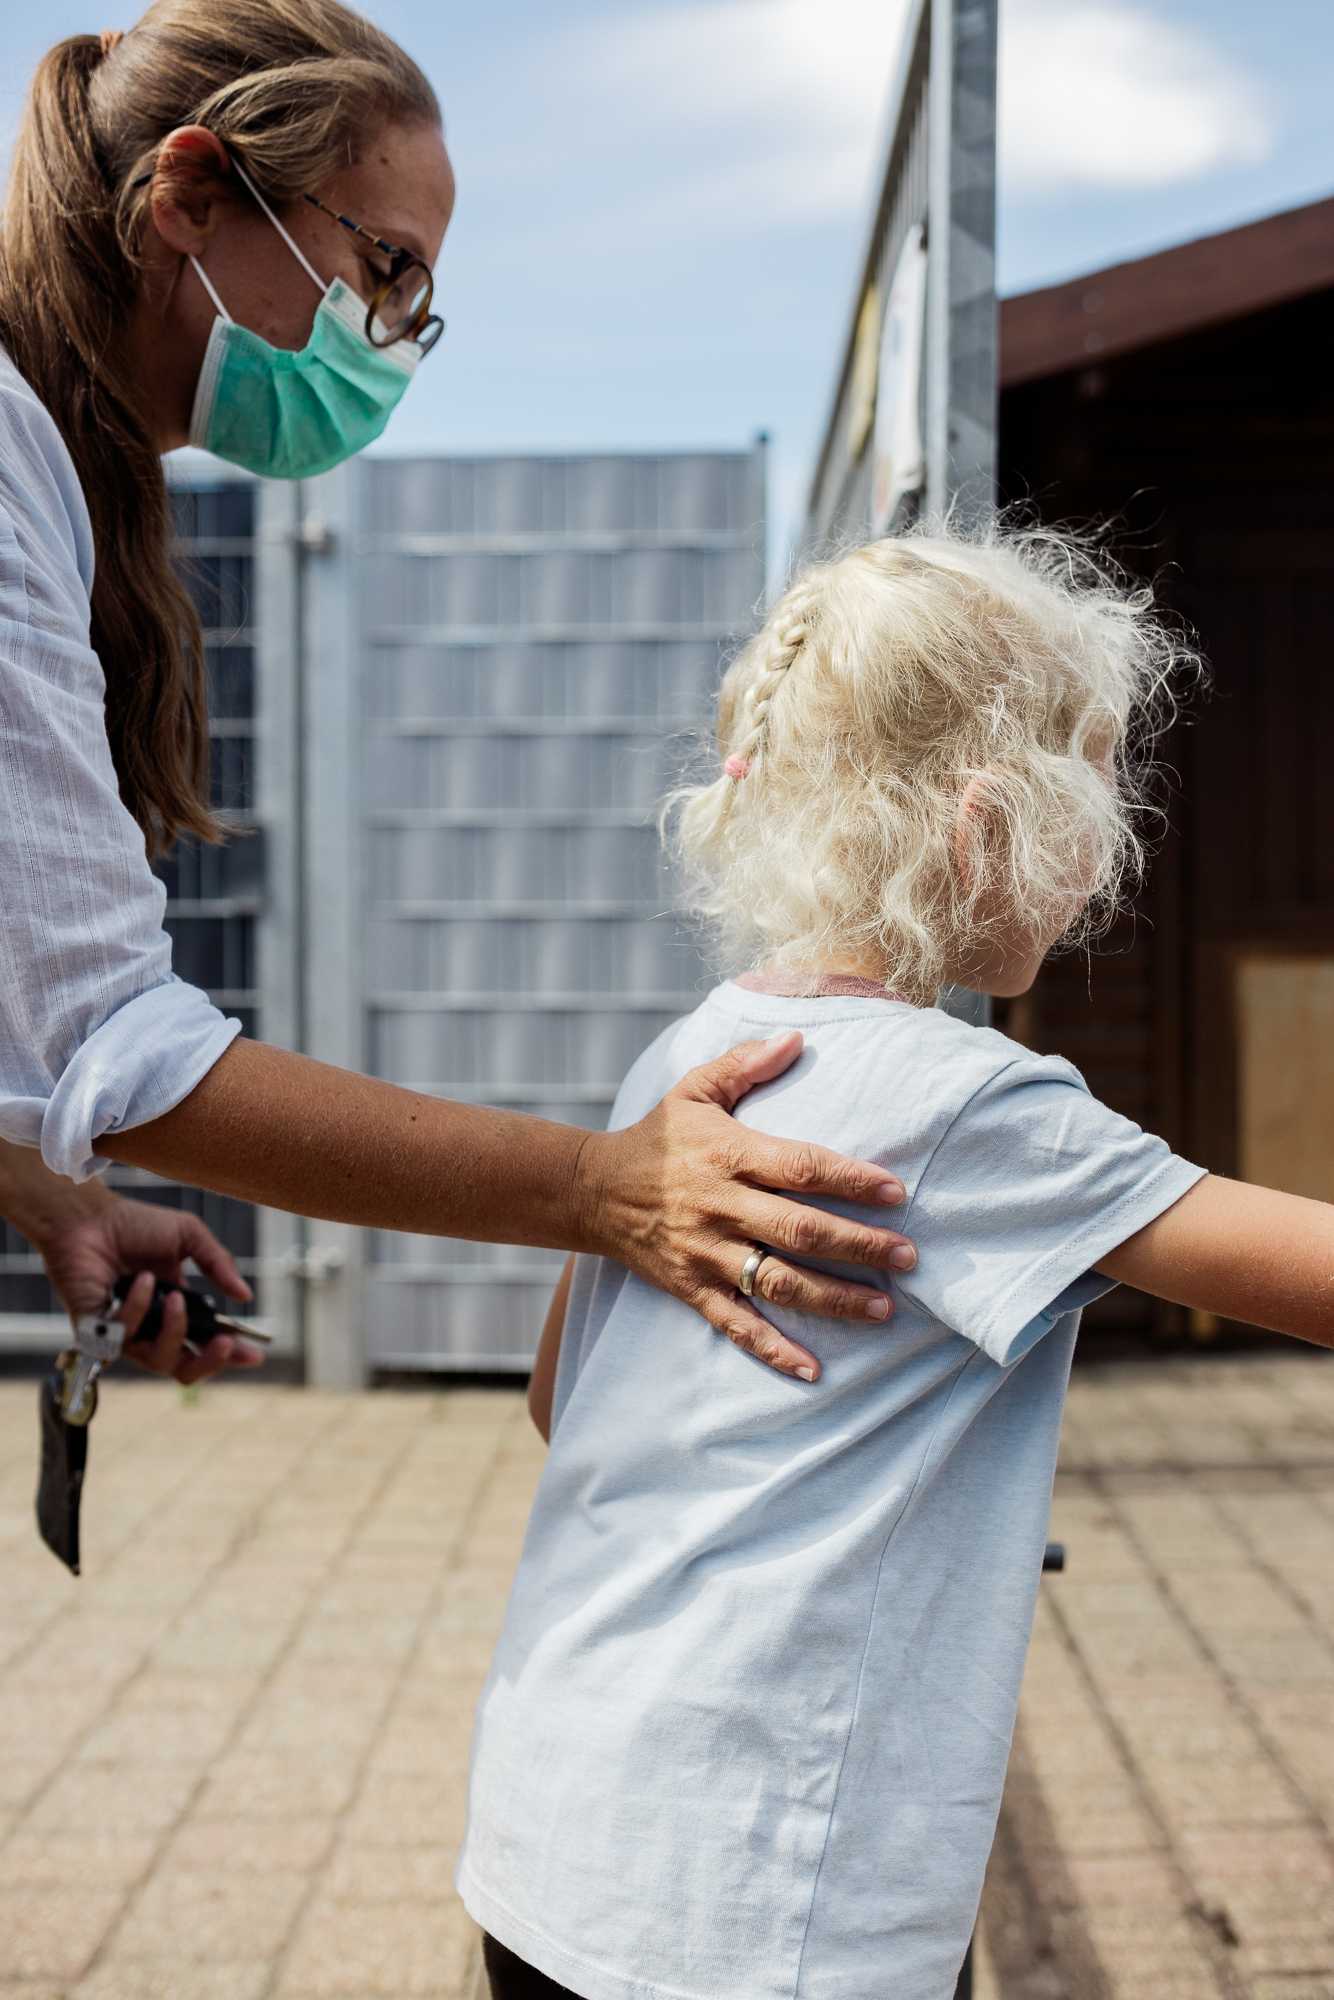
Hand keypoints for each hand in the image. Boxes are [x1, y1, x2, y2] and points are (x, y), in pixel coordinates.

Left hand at [41, 1194, 263, 1385]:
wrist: (88, 1218)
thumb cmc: (134, 1225)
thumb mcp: (188, 1236)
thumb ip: (218, 1262)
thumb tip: (244, 1295)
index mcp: (178, 1308)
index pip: (207, 1342)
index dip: (232, 1353)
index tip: (254, 1353)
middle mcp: (153, 1327)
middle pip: (185, 1369)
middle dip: (210, 1362)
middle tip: (223, 1342)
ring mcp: (127, 1332)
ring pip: (159, 1361)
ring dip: (174, 1332)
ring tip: (175, 1299)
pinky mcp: (98, 1331)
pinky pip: (126, 1334)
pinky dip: (138, 1306)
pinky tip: (141, 1280)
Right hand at [576, 1032, 917, 1380]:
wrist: (590, 1190)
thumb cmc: (657, 1136)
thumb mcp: (694, 1089)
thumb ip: (745, 1063)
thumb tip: (797, 1036)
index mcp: (728, 1155)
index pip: (799, 1167)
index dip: (849, 1179)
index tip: (896, 1191)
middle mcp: (720, 1207)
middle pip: (798, 1229)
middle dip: (858, 1245)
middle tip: (908, 1257)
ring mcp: (706, 1254)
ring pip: (776, 1281)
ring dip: (832, 1298)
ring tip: (883, 1307)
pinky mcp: (692, 1289)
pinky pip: (736, 1325)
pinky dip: (773, 1349)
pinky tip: (814, 1369)